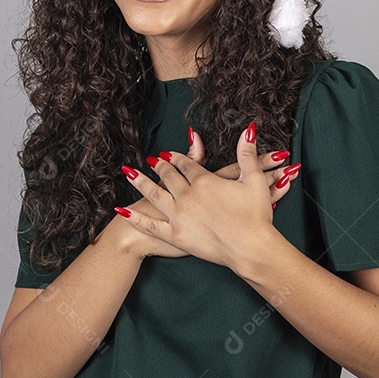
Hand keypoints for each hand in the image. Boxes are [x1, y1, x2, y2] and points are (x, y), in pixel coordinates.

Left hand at [116, 122, 299, 269]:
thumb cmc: (256, 216)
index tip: (168, 153)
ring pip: (155, 195)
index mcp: (204, 181)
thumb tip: (248, 128)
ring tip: (129, 173)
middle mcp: (187, 196)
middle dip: (159, 167)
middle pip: (169, 177)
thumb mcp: (254, 179)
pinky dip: (135, 218)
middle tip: (151, 160)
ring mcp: (179, 216)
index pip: (186, 164)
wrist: (251, 249)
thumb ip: (247, 153)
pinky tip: (122, 211)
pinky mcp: (176, 236)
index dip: (177, 157)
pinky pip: (151, 225)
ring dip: (141, 183)